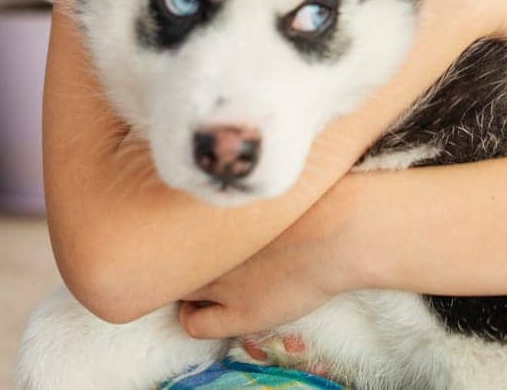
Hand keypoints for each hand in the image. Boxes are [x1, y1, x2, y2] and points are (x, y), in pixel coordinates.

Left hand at [176, 176, 354, 339]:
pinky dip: (192, 319)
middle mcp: (210, 247)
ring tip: (199, 285)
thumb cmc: (318, 197)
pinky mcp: (240, 313)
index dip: (176, 231)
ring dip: (184, 288)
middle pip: (170, 256)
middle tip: (192, 258)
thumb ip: (239, 189)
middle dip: (177, 258)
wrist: (338, 232)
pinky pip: (195, 325)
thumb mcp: (266, 182)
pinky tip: (204, 311)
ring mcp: (222, 281)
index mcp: (213, 212)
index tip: (189, 231)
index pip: (167, 223)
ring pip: (178, 290)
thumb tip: (230, 181)